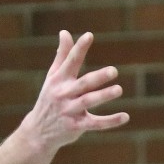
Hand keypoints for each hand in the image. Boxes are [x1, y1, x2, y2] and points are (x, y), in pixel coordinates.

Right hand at [20, 30, 129, 150]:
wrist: (38, 131)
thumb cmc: (50, 98)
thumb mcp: (53, 77)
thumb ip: (62, 55)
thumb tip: (65, 32)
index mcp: (59, 80)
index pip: (70, 61)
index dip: (79, 48)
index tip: (89, 35)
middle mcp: (63, 94)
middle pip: (83, 83)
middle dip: (98, 77)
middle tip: (114, 71)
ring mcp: (69, 111)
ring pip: (88, 102)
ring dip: (104, 96)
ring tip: (119, 89)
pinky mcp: (76, 126)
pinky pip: (95, 124)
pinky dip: (110, 121)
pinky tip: (126, 116)